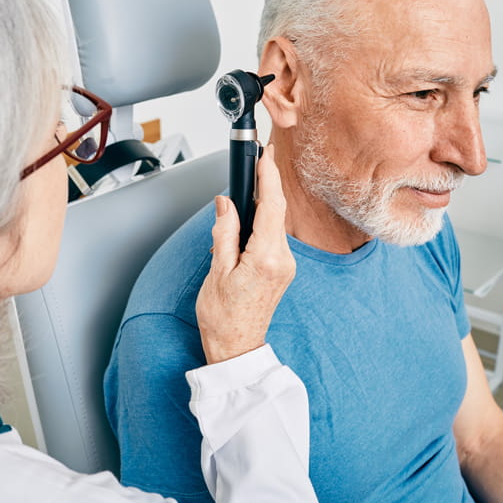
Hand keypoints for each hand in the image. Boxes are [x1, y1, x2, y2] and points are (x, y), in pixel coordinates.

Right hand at [196, 144, 294, 363]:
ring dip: (263, 204)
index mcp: (266, 258)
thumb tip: (227, 204)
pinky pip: (273, 236)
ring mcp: (286, 266)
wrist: (236, 346)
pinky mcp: (282, 269)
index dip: (269, 177)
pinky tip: (249, 220)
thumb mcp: (217, 270)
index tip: (266, 155)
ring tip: (247, 190)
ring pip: (275, 223)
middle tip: (257, 161)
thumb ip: (225, 232)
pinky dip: (262, 222)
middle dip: (266, 185)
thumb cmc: (223, 316)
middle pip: (276, 211)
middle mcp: (283, 260)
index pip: (272, 207)